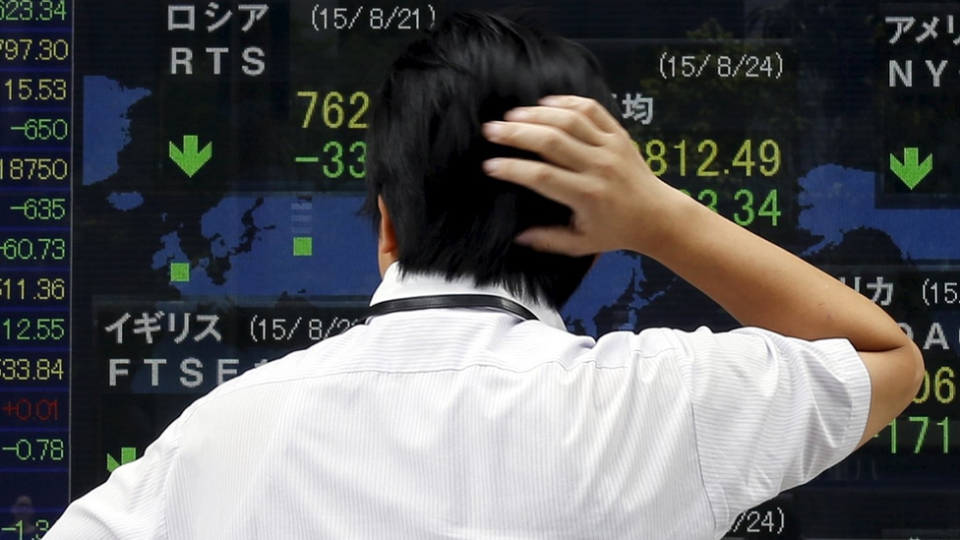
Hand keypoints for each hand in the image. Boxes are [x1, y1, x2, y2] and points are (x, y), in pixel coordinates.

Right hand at [481, 95, 685, 256]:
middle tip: (490, 130)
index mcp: (587, 195)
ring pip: (569, 120)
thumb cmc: (616, 231)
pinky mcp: (619, 133)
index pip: (542, 177)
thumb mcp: (581, 244)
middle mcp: (598, 166)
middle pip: (551, 141)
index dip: (513, 169)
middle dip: (516, 133)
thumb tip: (517, 236)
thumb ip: (549, 240)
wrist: (657, 215)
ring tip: (512, 115)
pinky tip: (545, 102)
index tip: (490, 166)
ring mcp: (610, 146)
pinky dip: (567, 101)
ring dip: (537, 113)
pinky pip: (592, 109)